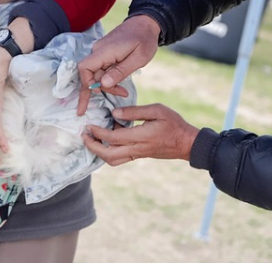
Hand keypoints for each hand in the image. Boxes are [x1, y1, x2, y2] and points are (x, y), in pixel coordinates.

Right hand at [77, 15, 160, 114]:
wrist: (145, 23)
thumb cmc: (145, 39)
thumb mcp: (139, 58)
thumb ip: (120, 71)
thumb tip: (103, 84)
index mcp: (105, 51)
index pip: (84, 68)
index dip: (88, 83)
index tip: (101, 92)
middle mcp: (98, 50)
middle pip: (91, 74)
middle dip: (102, 88)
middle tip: (122, 95)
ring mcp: (100, 51)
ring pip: (96, 73)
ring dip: (107, 84)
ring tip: (123, 92)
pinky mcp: (104, 53)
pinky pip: (101, 68)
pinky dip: (107, 78)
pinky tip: (117, 85)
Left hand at [82, 104, 199, 164]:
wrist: (187, 144)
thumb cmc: (174, 124)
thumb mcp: (157, 110)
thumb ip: (135, 111)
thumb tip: (114, 112)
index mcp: (140, 137)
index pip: (112, 138)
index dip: (97, 133)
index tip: (88, 126)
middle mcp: (136, 149)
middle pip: (108, 155)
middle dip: (93, 147)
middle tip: (84, 136)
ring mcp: (138, 154)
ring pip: (113, 160)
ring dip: (99, 151)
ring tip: (92, 139)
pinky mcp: (139, 155)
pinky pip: (120, 158)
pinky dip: (109, 151)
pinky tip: (108, 139)